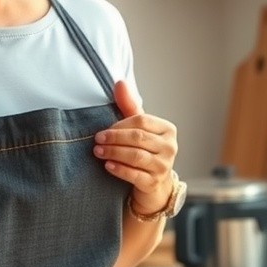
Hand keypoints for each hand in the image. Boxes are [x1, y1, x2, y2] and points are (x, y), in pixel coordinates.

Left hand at [93, 80, 177, 213]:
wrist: (153, 184)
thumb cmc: (144, 150)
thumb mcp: (138, 128)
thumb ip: (129, 106)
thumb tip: (119, 82)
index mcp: (168, 130)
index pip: (142, 121)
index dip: (120, 124)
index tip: (104, 128)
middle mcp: (170, 147)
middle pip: (138, 138)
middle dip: (114, 137)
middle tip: (97, 139)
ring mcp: (164, 166)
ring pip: (136, 156)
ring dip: (114, 152)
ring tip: (98, 151)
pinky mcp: (154, 182)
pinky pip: (135, 175)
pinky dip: (120, 169)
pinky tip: (107, 165)